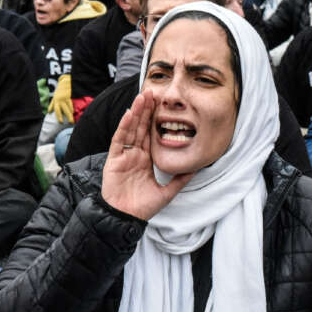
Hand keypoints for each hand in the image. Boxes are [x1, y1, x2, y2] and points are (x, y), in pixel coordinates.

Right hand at [102, 90, 191, 219]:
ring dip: (135, 113)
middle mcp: (134, 155)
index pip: (151, 134)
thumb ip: (180, 180)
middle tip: (152, 91)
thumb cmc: (142, 207)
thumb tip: (197, 169)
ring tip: (142, 97)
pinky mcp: (113, 161)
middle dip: (146, 109)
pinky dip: (123, 127)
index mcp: (146, 159)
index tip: (162, 103)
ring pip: (130, 130)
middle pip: (140, 127)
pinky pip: (119, 141)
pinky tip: (128, 115)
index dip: (155, 118)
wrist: (125, 219)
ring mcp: (123, 156)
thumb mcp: (167, 192)